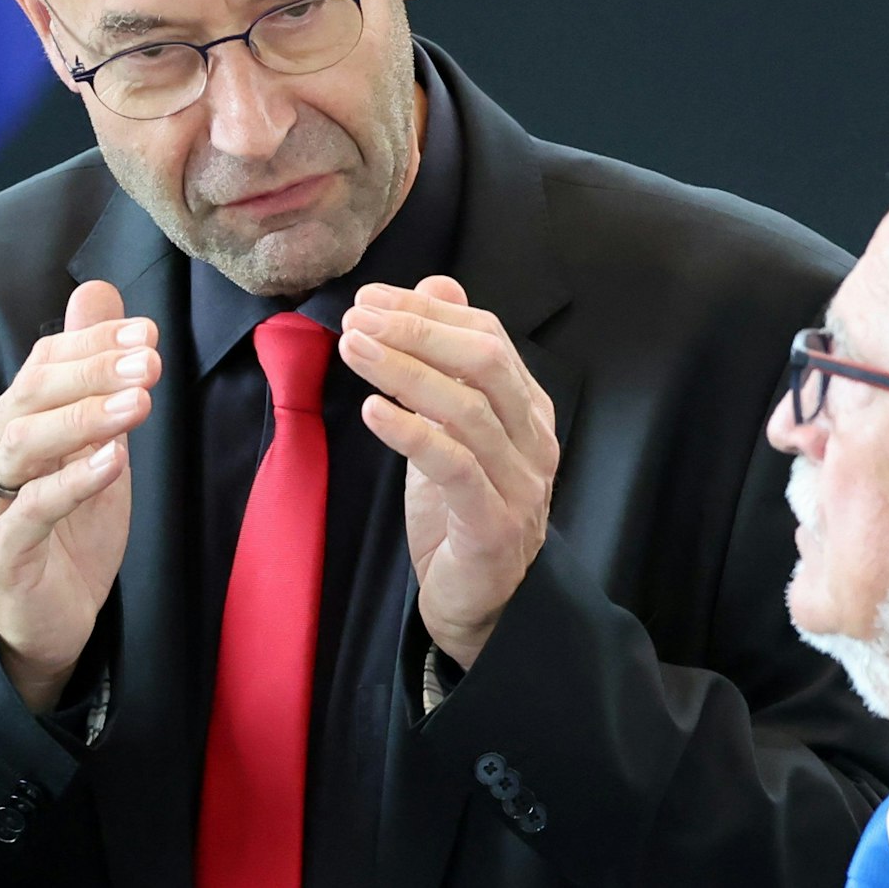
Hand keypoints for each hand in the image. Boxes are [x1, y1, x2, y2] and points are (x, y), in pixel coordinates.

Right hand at [0, 281, 161, 711]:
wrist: (52, 620)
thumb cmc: (72, 526)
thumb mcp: (94, 442)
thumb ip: (93, 373)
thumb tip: (100, 293)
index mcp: (11, 423)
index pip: (42, 364)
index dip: (92, 343)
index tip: (148, 331)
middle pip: (30, 396)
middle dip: (92, 372)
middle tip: (150, 359)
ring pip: (23, 446)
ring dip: (84, 417)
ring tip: (139, 403)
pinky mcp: (1, 554)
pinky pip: (29, 511)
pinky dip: (71, 482)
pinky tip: (113, 461)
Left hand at [340, 277, 557, 668]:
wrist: (479, 603)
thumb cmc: (460, 510)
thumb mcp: (450, 427)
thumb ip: (447, 361)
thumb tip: (439, 284)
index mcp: (529, 409)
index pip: (488, 337)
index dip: (429, 312)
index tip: (371, 298)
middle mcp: (534, 440)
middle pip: (485, 362)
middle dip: (418, 331)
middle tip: (358, 317)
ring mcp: (520, 483)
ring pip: (467, 409)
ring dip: (404, 371)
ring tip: (353, 349)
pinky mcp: (494, 525)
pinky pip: (455, 466)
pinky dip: (411, 432)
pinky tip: (373, 410)